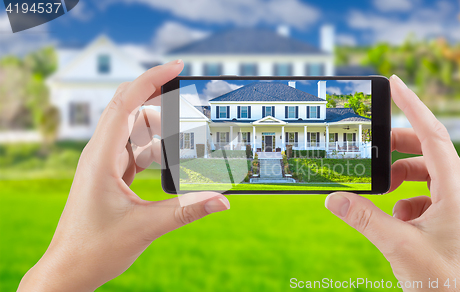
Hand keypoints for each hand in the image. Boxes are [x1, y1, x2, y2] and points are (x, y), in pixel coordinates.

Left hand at [17, 60, 229, 291]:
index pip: (125, 105)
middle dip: (161, 101)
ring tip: (188, 135)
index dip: (150, 80)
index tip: (175, 67)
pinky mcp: (110, 174)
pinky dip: (155, 148)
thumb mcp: (146, 227)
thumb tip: (222, 200)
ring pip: (134, 130)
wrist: (69, 270)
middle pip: (130, 110)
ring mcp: (104, 163)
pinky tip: (172, 155)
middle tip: (192, 102)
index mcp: (101, 158)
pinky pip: (134, 150)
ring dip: (161, 128)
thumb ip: (187, 210)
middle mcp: (100, 154)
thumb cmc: (95, 249)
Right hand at [325, 75, 459, 290]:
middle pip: (428, 152)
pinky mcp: (448, 221)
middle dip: (397, 147)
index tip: (395, 83)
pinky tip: (394, 219)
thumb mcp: (397, 244)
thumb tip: (333, 198)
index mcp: (456, 192)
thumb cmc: (442, 283)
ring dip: (399, 177)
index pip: (434, 136)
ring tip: (380, 191)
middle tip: (372, 146)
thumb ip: (362, 216)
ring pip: (425, 175)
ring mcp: (456, 208)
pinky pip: (424, 196)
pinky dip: (404, 200)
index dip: (413, 106)